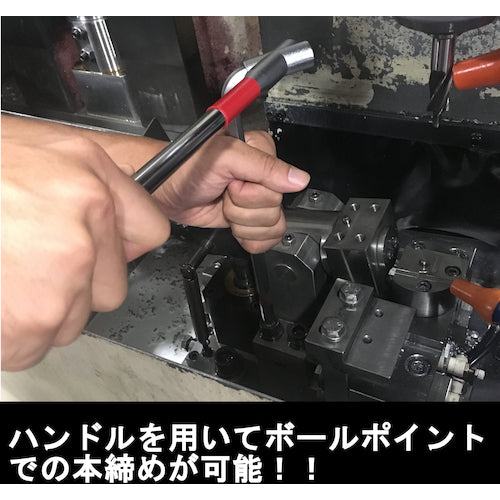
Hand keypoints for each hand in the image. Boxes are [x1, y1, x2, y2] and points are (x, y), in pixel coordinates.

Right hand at [1, 115, 169, 370]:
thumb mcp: (43, 154)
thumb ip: (97, 189)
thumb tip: (128, 230)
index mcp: (89, 187)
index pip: (150, 232)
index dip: (120, 242)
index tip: (100, 246)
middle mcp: (81, 235)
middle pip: (110, 287)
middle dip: (75, 282)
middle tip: (27, 259)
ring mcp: (56, 283)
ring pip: (71, 320)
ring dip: (38, 309)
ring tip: (1, 274)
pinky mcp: (25, 325)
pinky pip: (33, 345)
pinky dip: (10, 334)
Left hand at [154, 130, 310, 252]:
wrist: (165, 192)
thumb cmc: (184, 168)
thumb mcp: (224, 159)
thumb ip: (263, 167)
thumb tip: (298, 179)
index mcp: (262, 153)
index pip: (281, 184)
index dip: (253, 190)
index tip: (232, 183)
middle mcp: (262, 177)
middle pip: (275, 207)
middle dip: (242, 207)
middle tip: (223, 194)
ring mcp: (256, 201)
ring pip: (272, 225)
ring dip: (241, 222)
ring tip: (223, 205)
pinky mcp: (249, 219)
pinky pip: (268, 239)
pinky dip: (248, 238)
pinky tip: (233, 225)